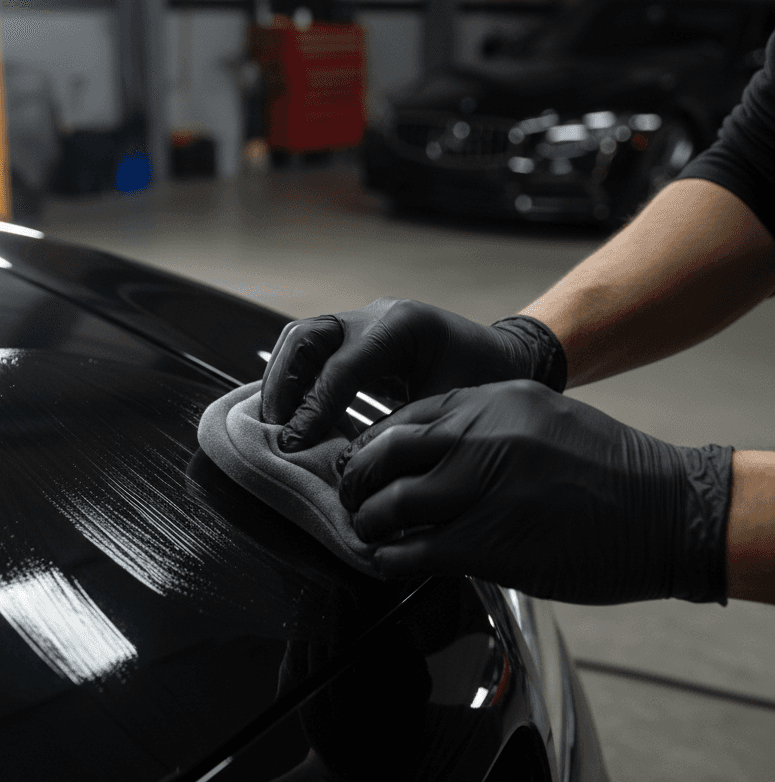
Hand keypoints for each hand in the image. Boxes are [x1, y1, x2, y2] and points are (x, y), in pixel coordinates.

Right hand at [260, 297, 565, 451]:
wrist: (507, 358)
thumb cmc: (487, 381)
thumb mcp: (448, 408)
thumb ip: (399, 431)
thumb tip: (351, 464)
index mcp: (402, 326)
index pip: (341, 366)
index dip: (314, 407)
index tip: (295, 444)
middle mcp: (376, 316)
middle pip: (307, 336)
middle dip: (283, 383)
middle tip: (273, 427)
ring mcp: (363, 323)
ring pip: (301, 339)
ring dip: (281, 379)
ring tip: (274, 422)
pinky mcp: (356, 338)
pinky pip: (313, 352)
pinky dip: (296, 380)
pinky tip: (292, 414)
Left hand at [337, 380, 731, 603]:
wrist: (669, 509)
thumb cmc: (610, 467)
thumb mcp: (541, 417)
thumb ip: (484, 427)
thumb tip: (433, 451)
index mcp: (491, 401)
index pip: (404, 417)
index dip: (371, 444)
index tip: (360, 462)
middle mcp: (479, 436)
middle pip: (383, 453)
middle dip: (354, 479)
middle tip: (349, 497)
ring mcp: (481, 487)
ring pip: (389, 503)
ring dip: (366, 522)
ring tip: (366, 531)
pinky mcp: (488, 542)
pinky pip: (414, 551)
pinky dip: (388, 559)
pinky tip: (386, 561)